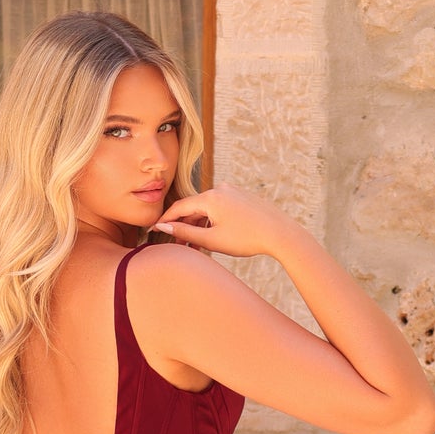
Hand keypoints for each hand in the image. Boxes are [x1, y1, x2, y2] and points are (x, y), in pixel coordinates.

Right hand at [152, 185, 296, 262]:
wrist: (279, 233)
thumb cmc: (246, 238)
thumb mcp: (212, 239)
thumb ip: (185, 232)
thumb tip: (163, 226)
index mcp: (210, 198)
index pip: (180, 206)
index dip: (166, 219)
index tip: (155, 229)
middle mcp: (220, 189)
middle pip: (194, 207)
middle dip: (184, 225)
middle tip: (178, 244)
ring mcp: (232, 191)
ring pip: (207, 208)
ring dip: (199, 224)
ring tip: (197, 244)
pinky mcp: (241, 197)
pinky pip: (220, 207)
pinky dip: (212, 220)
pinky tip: (213, 235)